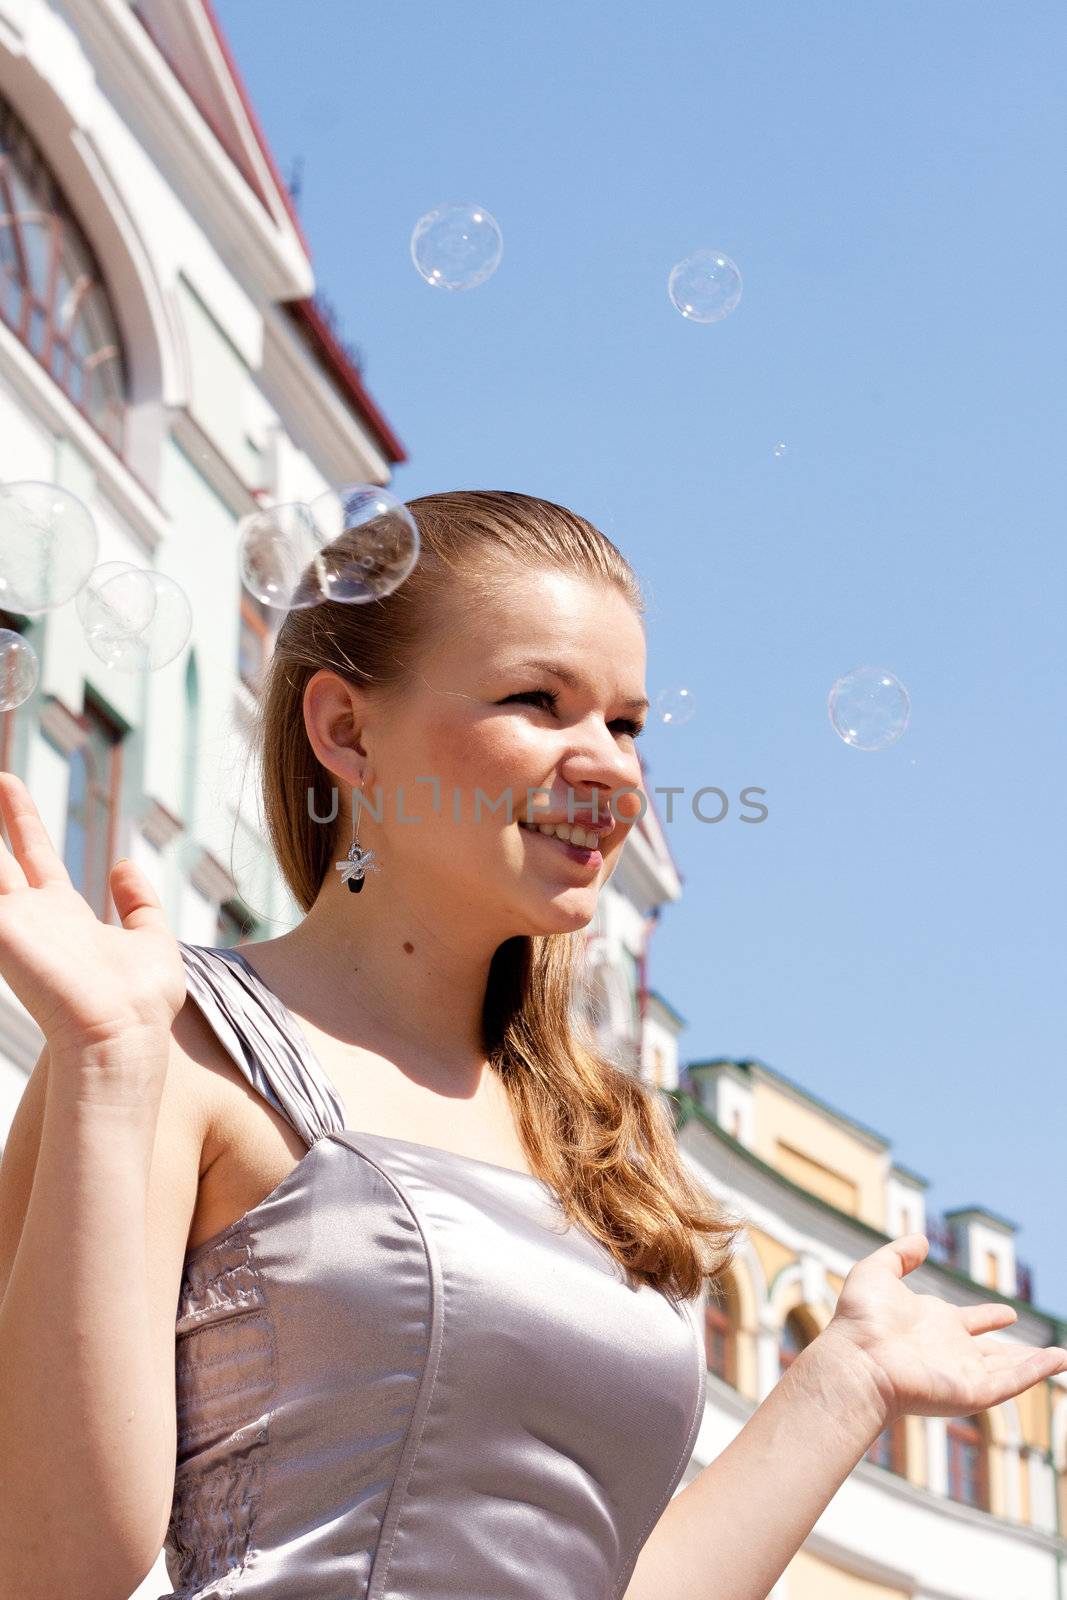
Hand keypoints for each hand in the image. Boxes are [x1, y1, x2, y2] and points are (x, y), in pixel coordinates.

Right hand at [0, 771, 185, 1060]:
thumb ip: (139, 903)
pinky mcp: (1, 930)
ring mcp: (13, 923)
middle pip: (2, 855)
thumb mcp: (153, 941)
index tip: (8, 786)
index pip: (35, 857)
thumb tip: (123, 864)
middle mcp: (33, 917)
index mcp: (65, 916)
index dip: (20, 821)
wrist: (123, 1035)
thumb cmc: (142, 1001)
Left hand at [820, 1233, 1066, 1427]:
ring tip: (1063, 1358)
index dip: (990, 1317)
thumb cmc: (861, 1319)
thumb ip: (900, 1255)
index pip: (970, 1321)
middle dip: (1018, 1350)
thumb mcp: (878, 1273)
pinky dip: (1036, 1372)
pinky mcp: (972, 1391)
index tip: (1008, 1313)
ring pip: (1009, 1369)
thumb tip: (921, 1240)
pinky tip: (1058, 1361)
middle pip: (993, 1351)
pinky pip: (1012, 1382)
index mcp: (933, 1323)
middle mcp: (952, 1350)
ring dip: (1036, 1364)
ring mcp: (964, 1372)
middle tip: (1046, 1349)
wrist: (859, 1359)